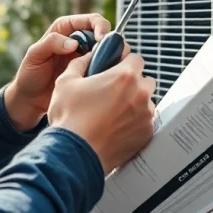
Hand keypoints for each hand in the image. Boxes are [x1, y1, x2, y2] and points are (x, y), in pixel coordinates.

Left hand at [4, 13, 111, 130]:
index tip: (101, 39)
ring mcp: (84, 55)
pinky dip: (106, 67)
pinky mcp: (88, 69)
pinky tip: (103, 74)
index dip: (99, 26)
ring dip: (108, 54)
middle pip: (101, 33)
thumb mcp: (35, 55)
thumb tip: (74, 43)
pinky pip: (102, 65)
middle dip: (108, 40)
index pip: (88, 20)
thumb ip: (51, 43)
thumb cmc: (29, 75)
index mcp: (64, 28)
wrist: (31, 99)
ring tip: (108, 64)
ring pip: (104, 49)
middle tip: (109, 53)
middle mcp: (76, 39)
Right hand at [48, 51, 155, 173]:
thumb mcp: (66, 81)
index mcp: (125, 76)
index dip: (124, 62)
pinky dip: (135, 122)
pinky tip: (117, 127)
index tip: (116, 69)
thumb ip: (80, 63)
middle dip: (132, 83)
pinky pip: (145, 121)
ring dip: (135, 103)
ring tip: (113, 113)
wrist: (75, 155)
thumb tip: (88, 57)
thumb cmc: (70, 119)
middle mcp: (141, 93)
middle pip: (144, 80)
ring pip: (146, 102)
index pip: (136, 58)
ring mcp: (146, 115)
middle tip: (113, 93)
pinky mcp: (146, 134)